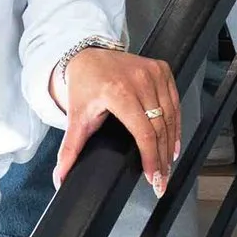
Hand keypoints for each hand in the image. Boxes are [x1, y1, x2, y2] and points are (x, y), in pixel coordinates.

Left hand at [53, 46, 182, 195]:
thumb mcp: (76, 117)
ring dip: (171, 144)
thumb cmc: (84, 85)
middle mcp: (139, 80)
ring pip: (170, 116)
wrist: (88, 56)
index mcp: (118, 92)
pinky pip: (174, 102)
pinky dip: (176, 124)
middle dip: (162, 158)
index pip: (143, 133)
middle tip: (161, 180)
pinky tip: (173, 141)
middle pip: (159, 128)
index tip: (153, 177)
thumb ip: (70, 150)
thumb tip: (60, 176)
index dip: (151, 158)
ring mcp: (152, 73)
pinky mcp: (161, 69)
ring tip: (168, 164)